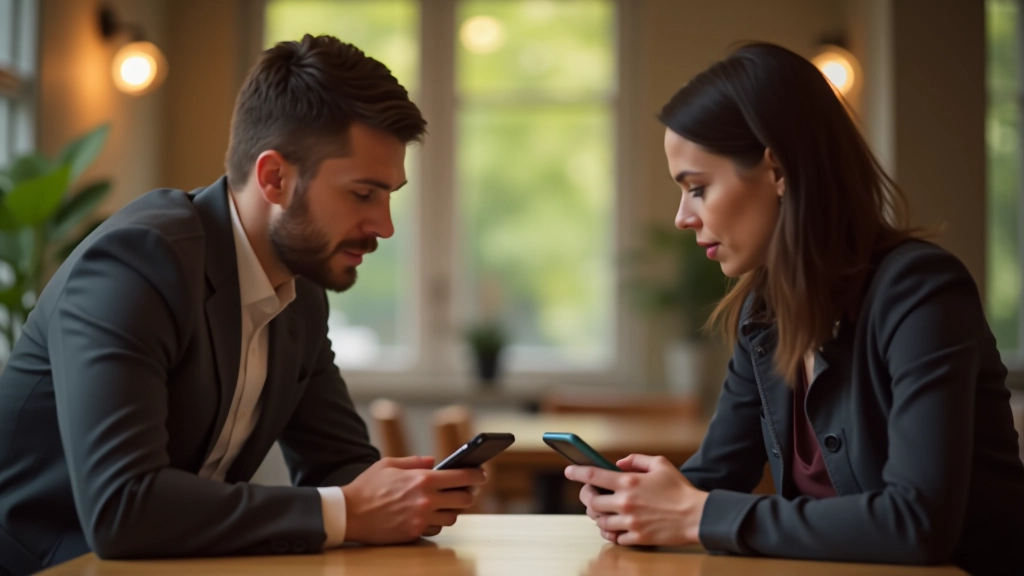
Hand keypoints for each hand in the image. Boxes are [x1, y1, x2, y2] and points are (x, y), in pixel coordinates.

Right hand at [342, 456, 486, 543]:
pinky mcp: (414, 533)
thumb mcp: (389, 464)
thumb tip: (434, 461)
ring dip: (452, 510)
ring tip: (445, 503)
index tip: (482, 474)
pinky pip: (436, 529)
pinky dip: (436, 522)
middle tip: (465, 490)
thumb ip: (415, 461)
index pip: (462, 477)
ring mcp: (421, 519)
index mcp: (423, 479)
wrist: (349, 514)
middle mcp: (426, 500)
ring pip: (452, 517)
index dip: (477, 475)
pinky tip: (429, 515)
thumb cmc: (367, 486)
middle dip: (467, 494)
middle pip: (464, 500)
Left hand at [565, 454, 707, 546]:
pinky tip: (616, 527)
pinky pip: (615, 538)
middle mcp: (625, 502)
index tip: (568, 470)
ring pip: (600, 522)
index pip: (593, 476)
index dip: (577, 472)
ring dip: (598, 517)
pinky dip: (612, 533)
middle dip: (588, 498)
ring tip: (603, 512)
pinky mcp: (637, 537)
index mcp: (628, 482)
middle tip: (591, 496)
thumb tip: (618, 464)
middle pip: (592, 502)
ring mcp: (630, 522)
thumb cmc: (679, 489)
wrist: (697, 515)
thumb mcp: (660, 464)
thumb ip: (635, 460)